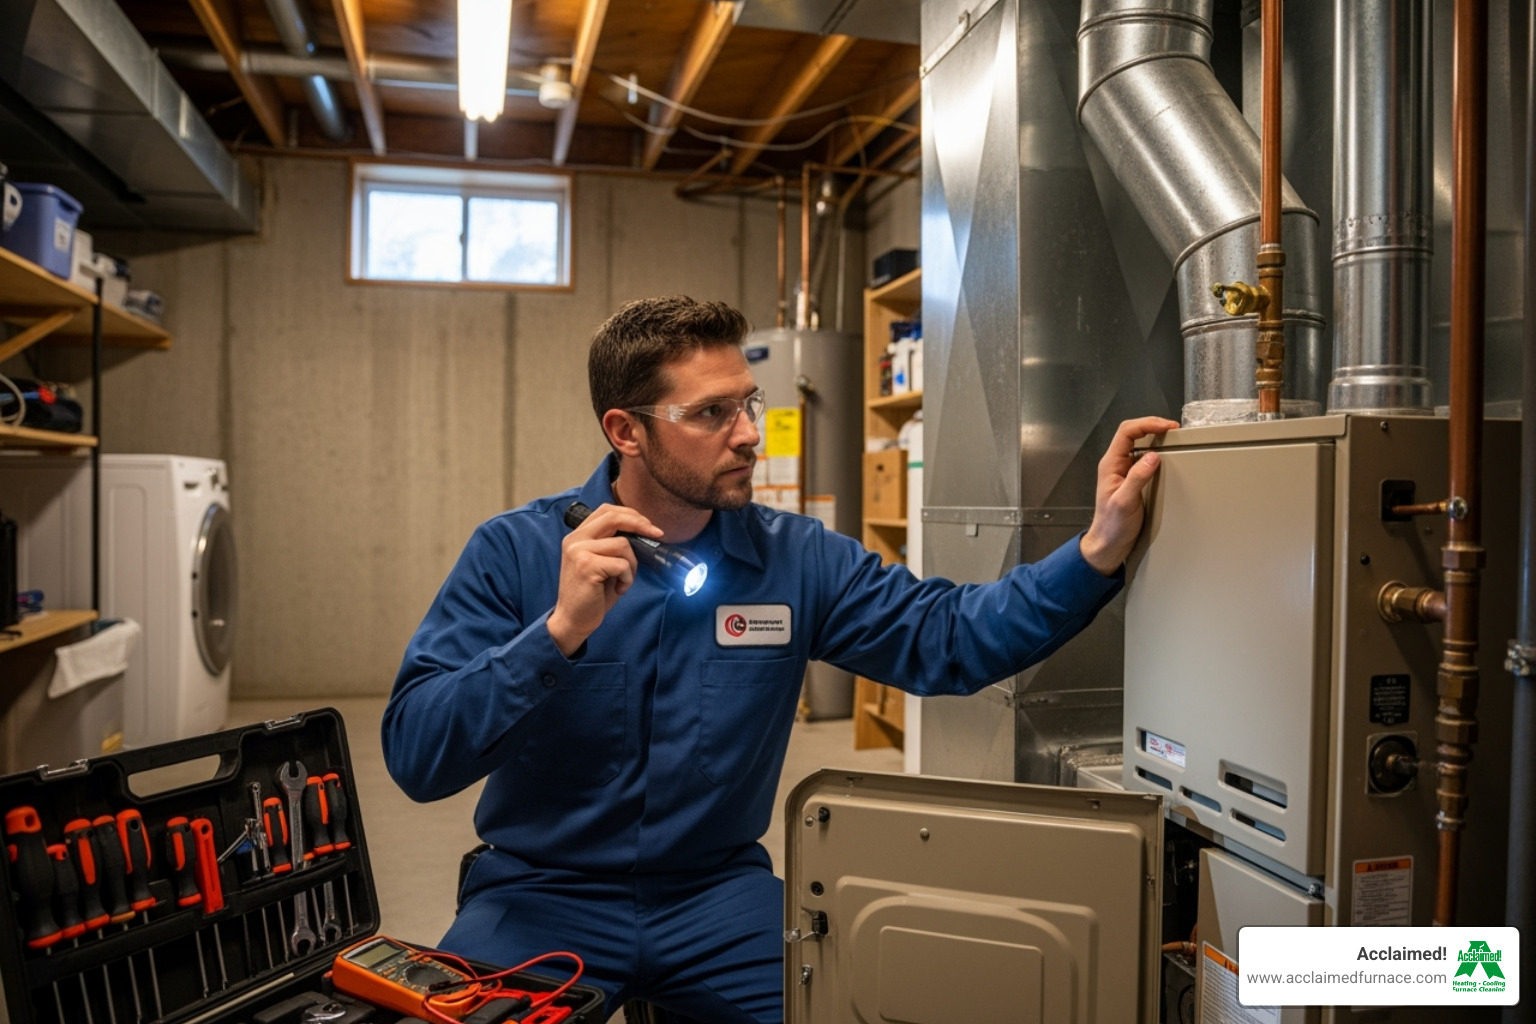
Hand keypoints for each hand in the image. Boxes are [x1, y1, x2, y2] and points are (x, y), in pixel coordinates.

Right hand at [546, 503, 660, 656]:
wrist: (573, 619)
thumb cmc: (592, 593)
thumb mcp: (601, 562)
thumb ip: (612, 544)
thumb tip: (644, 531)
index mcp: (578, 536)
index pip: (606, 511)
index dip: (631, 514)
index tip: (649, 526)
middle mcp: (575, 540)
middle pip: (614, 517)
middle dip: (640, 524)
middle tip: (657, 535)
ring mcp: (579, 552)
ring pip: (622, 544)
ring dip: (632, 565)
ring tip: (623, 580)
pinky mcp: (587, 566)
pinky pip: (622, 564)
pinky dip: (627, 578)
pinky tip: (619, 589)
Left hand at [1079, 416, 1179, 574]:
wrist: (1108, 544)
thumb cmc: (1112, 526)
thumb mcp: (1125, 502)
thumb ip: (1137, 478)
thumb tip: (1152, 457)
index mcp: (1110, 465)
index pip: (1126, 432)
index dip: (1147, 424)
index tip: (1167, 427)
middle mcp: (1116, 464)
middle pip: (1132, 433)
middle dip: (1153, 426)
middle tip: (1173, 429)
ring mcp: (1123, 471)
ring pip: (1138, 444)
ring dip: (1155, 437)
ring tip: (1172, 438)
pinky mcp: (1131, 480)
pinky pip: (1143, 458)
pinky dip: (1156, 452)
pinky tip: (1166, 456)